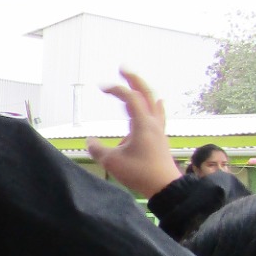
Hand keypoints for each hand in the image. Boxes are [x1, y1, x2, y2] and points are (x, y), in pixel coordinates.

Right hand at [86, 69, 182, 197]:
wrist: (165, 187)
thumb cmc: (139, 173)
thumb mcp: (112, 162)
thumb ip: (97, 149)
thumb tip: (89, 140)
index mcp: (142, 124)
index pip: (130, 97)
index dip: (116, 89)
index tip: (101, 87)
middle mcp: (153, 123)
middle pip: (147, 93)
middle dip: (134, 79)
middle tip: (123, 68)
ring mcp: (159, 130)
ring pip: (154, 102)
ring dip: (144, 90)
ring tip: (136, 84)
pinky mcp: (160, 138)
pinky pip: (158, 114)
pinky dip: (153, 104)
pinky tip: (156, 104)